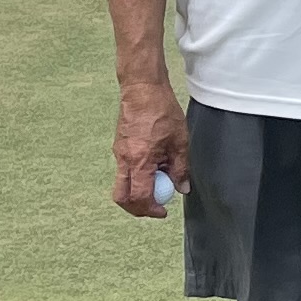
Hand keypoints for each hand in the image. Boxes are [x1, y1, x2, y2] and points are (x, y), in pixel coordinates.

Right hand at [113, 80, 189, 217]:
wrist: (142, 89)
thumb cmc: (162, 111)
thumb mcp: (180, 141)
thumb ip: (180, 168)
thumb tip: (181, 188)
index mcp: (139, 160)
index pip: (140, 197)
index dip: (151, 210)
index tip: (163, 211)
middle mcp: (124, 160)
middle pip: (122, 197)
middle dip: (137, 208)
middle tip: (154, 208)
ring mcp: (118, 153)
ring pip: (122, 183)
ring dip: (139, 189)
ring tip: (160, 178)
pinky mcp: (119, 146)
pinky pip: (125, 169)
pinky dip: (137, 174)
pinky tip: (155, 163)